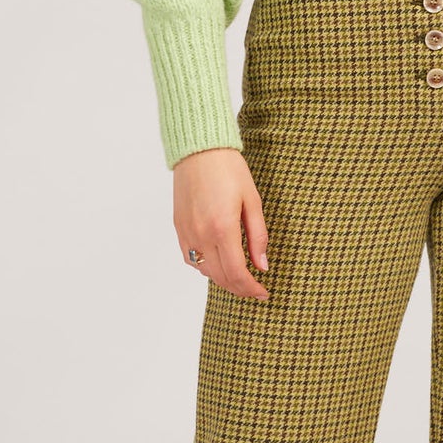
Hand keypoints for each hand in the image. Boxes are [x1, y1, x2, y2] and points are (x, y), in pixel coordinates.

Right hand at [171, 147, 270, 300]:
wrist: (199, 149)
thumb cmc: (229, 169)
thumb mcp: (253, 201)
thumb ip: (258, 237)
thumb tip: (263, 266)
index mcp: (222, 228)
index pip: (237, 273)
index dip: (251, 288)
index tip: (263, 293)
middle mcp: (201, 235)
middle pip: (221, 277)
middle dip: (240, 288)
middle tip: (255, 289)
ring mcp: (187, 232)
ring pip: (205, 271)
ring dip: (223, 279)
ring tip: (239, 276)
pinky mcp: (179, 227)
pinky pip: (191, 258)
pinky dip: (205, 267)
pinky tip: (218, 262)